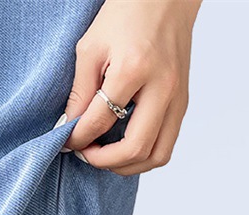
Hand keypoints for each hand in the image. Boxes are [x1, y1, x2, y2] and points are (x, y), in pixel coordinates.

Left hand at [63, 0, 201, 175]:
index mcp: (134, 70)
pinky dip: (144, 153)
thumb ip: (80, 91)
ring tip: (104, 155)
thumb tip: (70, 126)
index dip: (77, 138)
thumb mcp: (90, 48)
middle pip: (135, 148)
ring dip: (127, 165)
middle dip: (103, 161)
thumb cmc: (126, 15)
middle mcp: (163, 88)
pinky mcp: (183, 102)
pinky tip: (123, 144)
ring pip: (158, 155)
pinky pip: (167, 143)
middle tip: (84, 153)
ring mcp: (178, 97)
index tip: (65, 141)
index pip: (100, 121)